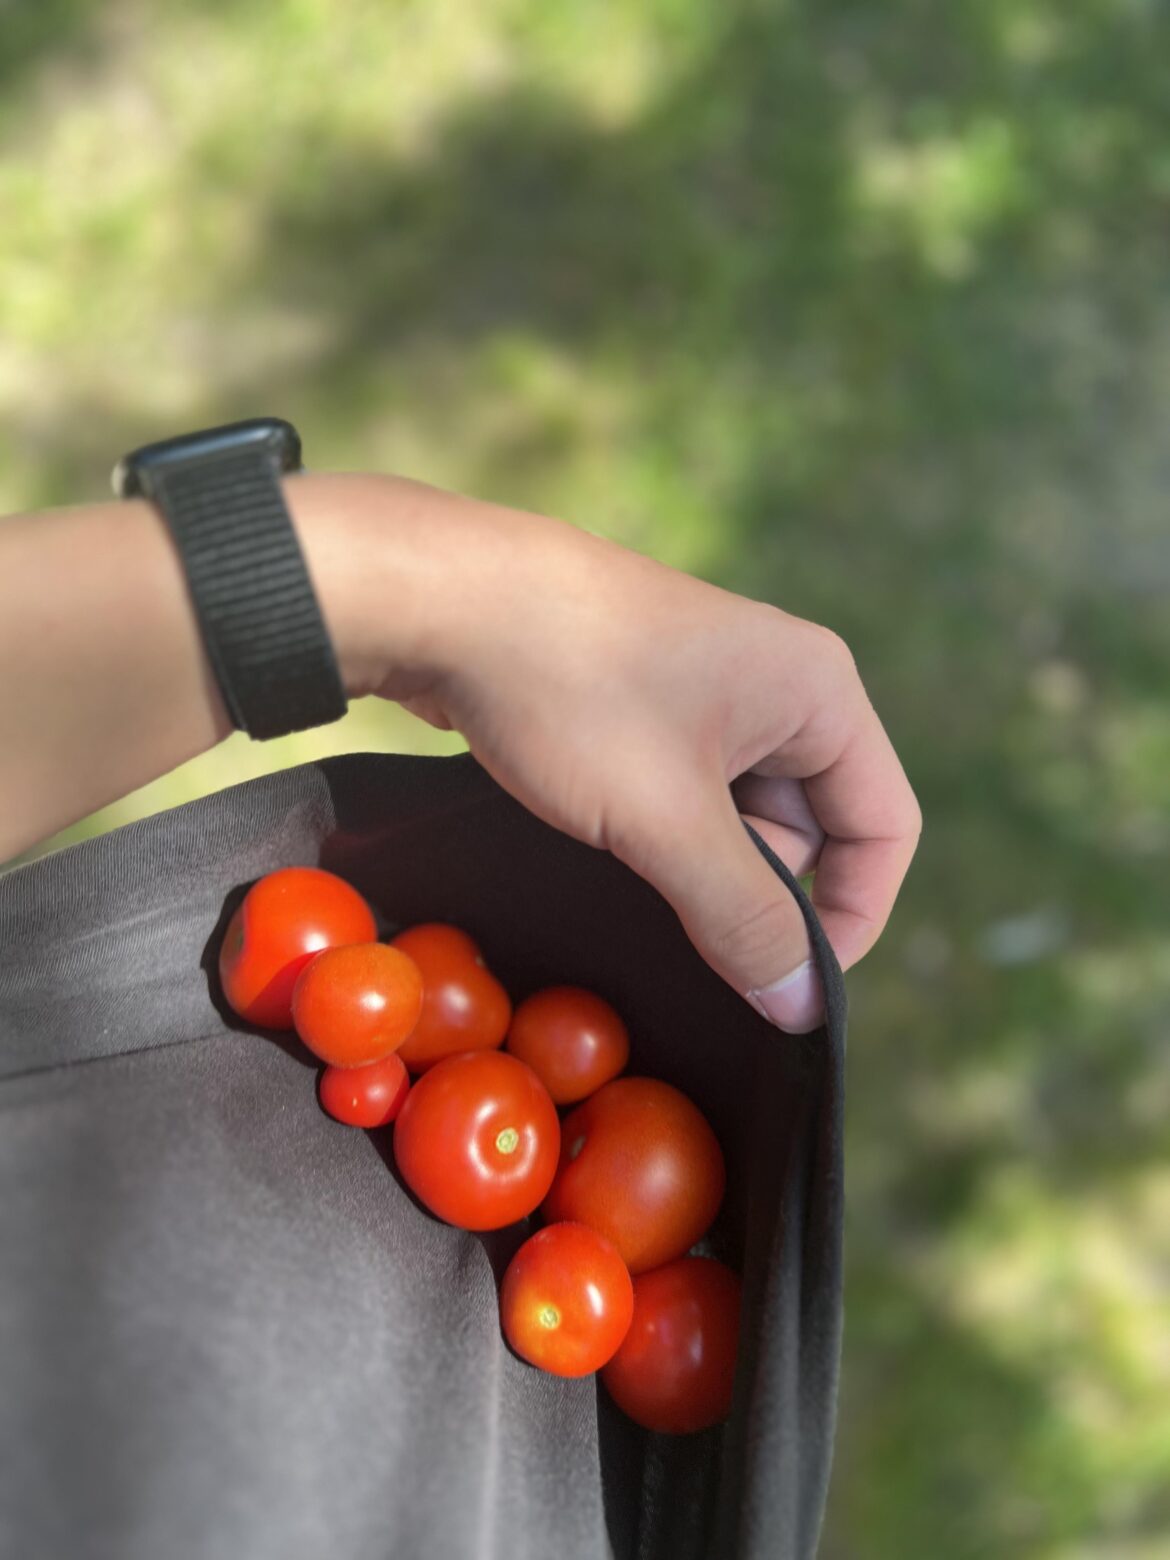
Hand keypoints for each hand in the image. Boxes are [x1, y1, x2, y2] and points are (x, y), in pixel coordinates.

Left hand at [306, 476, 920, 1030]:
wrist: (438, 598)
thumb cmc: (570, 692)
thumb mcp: (667, 822)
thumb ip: (743, 917)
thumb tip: (802, 1008)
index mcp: (817, 691)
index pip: (883, 829)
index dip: (853, 918)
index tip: (793, 989)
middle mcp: (777, 683)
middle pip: (812, 828)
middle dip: (759, 892)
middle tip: (685, 928)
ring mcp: (705, 690)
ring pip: (738, 818)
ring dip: (699, 868)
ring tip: (631, 875)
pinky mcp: (642, 704)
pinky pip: (682, 794)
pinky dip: (658, 837)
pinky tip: (606, 855)